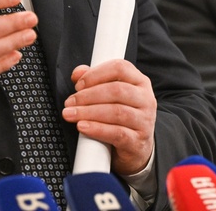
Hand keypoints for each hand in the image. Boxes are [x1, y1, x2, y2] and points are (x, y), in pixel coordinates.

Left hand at [62, 60, 156, 174]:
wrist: (136, 147)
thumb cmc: (121, 116)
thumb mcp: (110, 95)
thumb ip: (94, 79)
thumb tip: (77, 73)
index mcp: (139, 81)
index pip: (120, 68)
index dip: (96, 74)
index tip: (78, 85)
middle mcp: (146, 99)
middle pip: (117, 90)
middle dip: (88, 95)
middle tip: (70, 102)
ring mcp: (145, 120)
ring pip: (116, 112)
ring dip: (89, 112)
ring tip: (72, 115)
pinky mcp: (138, 141)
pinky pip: (117, 133)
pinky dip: (97, 129)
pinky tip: (83, 127)